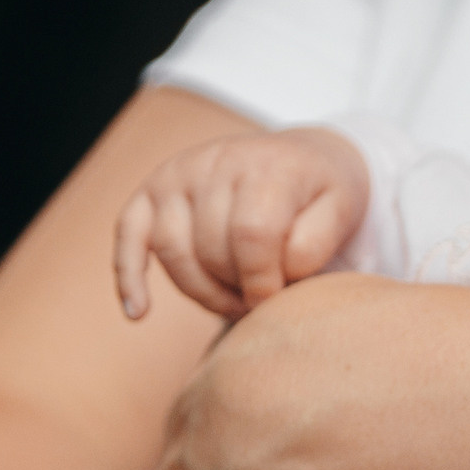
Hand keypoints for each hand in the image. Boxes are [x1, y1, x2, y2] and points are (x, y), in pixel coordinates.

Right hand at [114, 126, 371, 319]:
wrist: (303, 157)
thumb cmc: (321, 194)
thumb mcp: (342, 212)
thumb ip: (314, 244)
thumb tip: (274, 271)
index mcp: (268, 165)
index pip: (251, 234)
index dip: (262, 281)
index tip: (276, 302)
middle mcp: (218, 160)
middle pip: (210, 248)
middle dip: (236, 289)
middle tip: (261, 305)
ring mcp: (180, 172)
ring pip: (172, 249)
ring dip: (201, 292)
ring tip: (233, 304)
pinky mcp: (153, 189)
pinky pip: (128, 232)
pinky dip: (129, 274)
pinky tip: (138, 312)